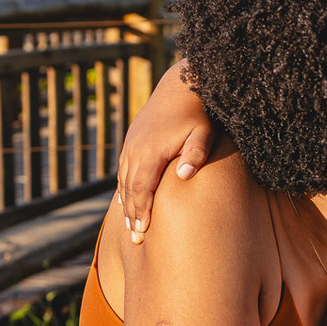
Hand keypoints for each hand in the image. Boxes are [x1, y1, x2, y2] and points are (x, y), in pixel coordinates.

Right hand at [116, 61, 215, 242]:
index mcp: (151, 151)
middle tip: (135, 240)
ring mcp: (131, 145)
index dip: (141, 212)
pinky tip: (126, 201)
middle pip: (130, 189)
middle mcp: (136, 150)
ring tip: (129, 227)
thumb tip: (184, 176)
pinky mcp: (133, 140)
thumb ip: (195, 154)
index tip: (142, 233)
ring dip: (126, 204)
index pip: (142, 189)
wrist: (181, 85)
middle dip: (131, 215)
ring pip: (124, 181)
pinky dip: (124, 188)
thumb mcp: (203, 133)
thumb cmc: (197, 113)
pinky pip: (124, 170)